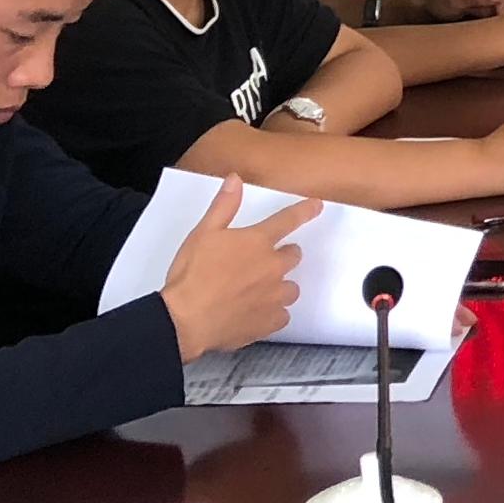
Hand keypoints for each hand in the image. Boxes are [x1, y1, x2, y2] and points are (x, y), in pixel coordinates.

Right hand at [160, 176, 316, 357]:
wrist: (186, 321)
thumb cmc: (192, 276)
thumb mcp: (203, 234)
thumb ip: (224, 206)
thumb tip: (236, 180)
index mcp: (257, 242)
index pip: (288, 220)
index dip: (304, 211)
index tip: (318, 206)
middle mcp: (272, 267)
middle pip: (293, 256)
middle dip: (283, 256)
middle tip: (261, 262)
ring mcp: (273, 296)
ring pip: (290, 288)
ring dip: (279, 286)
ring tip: (258, 290)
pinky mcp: (269, 322)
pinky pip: (282, 316)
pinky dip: (272, 314)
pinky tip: (255, 313)